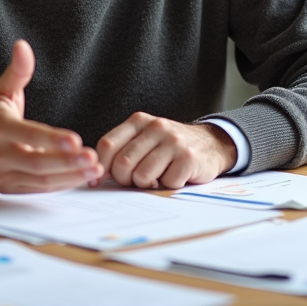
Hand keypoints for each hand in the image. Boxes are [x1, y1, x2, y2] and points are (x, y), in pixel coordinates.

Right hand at [0, 39, 103, 192]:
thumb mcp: (0, 90)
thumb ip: (17, 71)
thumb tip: (23, 46)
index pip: (27, 134)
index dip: (51, 139)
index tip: (75, 139)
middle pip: (36, 163)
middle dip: (66, 162)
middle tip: (92, 158)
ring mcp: (3, 175)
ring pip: (40, 180)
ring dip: (70, 176)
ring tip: (94, 169)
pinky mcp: (10, 189)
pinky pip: (39, 189)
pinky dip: (62, 184)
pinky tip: (82, 177)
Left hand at [94, 112, 238, 189]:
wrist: (211, 144)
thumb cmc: (170, 147)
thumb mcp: (145, 138)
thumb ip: (122, 149)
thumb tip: (95, 174)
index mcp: (139, 121)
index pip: (107, 145)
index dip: (100, 168)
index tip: (99, 181)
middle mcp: (156, 127)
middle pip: (122, 164)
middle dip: (126, 180)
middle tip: (139, 179)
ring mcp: (173, 141)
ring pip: (142, 176)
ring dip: (148, 184)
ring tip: (159, 176)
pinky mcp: (188, 158)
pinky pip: (166, 183)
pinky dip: (168, 186)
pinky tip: (176, 175)